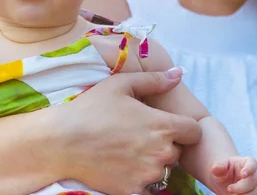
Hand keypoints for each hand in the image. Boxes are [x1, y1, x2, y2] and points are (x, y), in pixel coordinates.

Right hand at [53, 68, 202, 194]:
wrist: (62, 142)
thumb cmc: (90, 109)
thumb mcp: (120, 85)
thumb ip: (153, 80)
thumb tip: (178, 73)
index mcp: (162, 125)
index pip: (194, 131)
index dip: (183, 127)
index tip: (165, 124)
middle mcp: (161, 153)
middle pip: (178, 151)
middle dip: (165, 144)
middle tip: (138, 135)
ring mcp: (148, 175)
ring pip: (164, 170)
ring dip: (152, 162)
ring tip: (127, 150)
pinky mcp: (134, 191)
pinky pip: (148, 187)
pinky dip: (139, 179)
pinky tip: (120, 166)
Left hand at [211, 157, 256, 194]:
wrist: (225, 182)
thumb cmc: (223, 171)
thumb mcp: (219, 167)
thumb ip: (219, 166)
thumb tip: (215, 168)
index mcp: (247, 163)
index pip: (252, 164)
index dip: (249, 169)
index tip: (243, 174)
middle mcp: (255, 174)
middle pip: (253, 181)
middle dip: (241, 187)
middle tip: (229, 189)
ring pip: (256, 192)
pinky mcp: (256, 194)